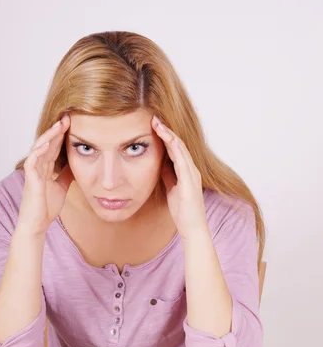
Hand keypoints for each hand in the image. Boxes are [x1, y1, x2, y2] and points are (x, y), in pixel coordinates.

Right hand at [17, 114, 73, 235]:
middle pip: (47, 143)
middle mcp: (38, 167)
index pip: (54, 146)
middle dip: (57, 130)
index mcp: (45, 168)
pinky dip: (38, 151)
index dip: (62, 135)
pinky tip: (46, 143)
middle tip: (68, 117)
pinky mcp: (30, 180)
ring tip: (59, 125)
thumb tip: (77, 163)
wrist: (37, 224)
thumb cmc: (46, 207)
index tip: (73, 124)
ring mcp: (33, 172)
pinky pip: (32, 161)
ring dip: (49, 136)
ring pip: (39, 148)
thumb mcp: (62, 186)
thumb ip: (66, 174)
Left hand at [151, 115, 206, 240]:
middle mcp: (192, 169)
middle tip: (154, 118)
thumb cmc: (183, 211)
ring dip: (169, 134)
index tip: (153, 125)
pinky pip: (182, 159)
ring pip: (181, 148)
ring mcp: (192, 174)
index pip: (176, 148)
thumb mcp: (171, 188)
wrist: (193, 228)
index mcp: (187, 171)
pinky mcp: (190, 181)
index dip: (165, 136)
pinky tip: (166, 138)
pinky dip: (174, 147)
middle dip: (166, 130)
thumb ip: (168, 175)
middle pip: (178, 144)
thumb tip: (160, 163)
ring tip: (157, 123)